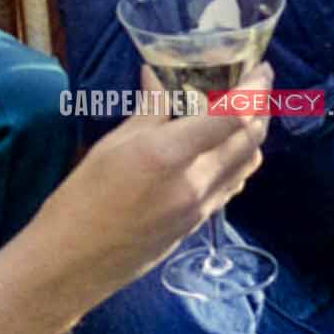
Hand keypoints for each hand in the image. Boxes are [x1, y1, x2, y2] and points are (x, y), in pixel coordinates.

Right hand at [22, 63, 271, 300]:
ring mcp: (201, 208)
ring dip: (254, 135)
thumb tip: (156, 76)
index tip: (262, 68)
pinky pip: (232, 185)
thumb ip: (147, 110)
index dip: (255, 89)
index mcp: (170, 155)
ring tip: (246, 112)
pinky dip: (239, 160)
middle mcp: (196, 182)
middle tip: (258, 84)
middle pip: (250, 140)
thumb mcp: (112, 146)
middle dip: (261, 108)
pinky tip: (225, 149)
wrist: (72, 265)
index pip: (232, 116)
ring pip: (247, 164)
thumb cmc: (81, 200)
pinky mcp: (198, 224)